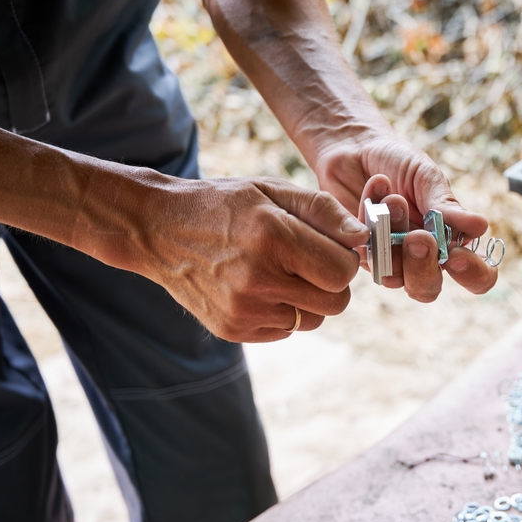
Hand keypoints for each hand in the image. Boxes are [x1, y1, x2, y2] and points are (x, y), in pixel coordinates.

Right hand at [141, 175, 369, 341]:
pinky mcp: (234, 330)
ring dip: (309, 299)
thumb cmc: (226, 205)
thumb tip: (363, 238)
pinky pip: (287, 330)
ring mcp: (244, 310)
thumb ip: (324, 212)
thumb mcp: (274, 191)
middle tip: (308, 261)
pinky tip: (260, 287)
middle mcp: (258, 279)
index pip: (344, 271)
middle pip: (336, 302)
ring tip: (281, 272)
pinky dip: (284, 311)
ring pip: (314, 319)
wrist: (159, 229)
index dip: (344, 259)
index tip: (328, 247)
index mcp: (273, 238)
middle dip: (332, 282)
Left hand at [312, 133, 498, 300]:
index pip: (476, 276)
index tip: (457, 255)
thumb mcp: (427, 177)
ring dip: (394, 239)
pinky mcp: (360, 253)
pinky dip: (371, 219)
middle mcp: (422, 257)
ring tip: (393, 198)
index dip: (472, 274)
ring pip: (394, 278)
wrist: (356, 146)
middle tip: (418, 237)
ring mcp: (389, 258)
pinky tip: (376, 187)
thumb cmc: (399, 162)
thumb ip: (447, 206)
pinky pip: (366, 252)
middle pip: (428, 289)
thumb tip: (480, 227)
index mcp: (451, 241)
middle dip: (423, 267)